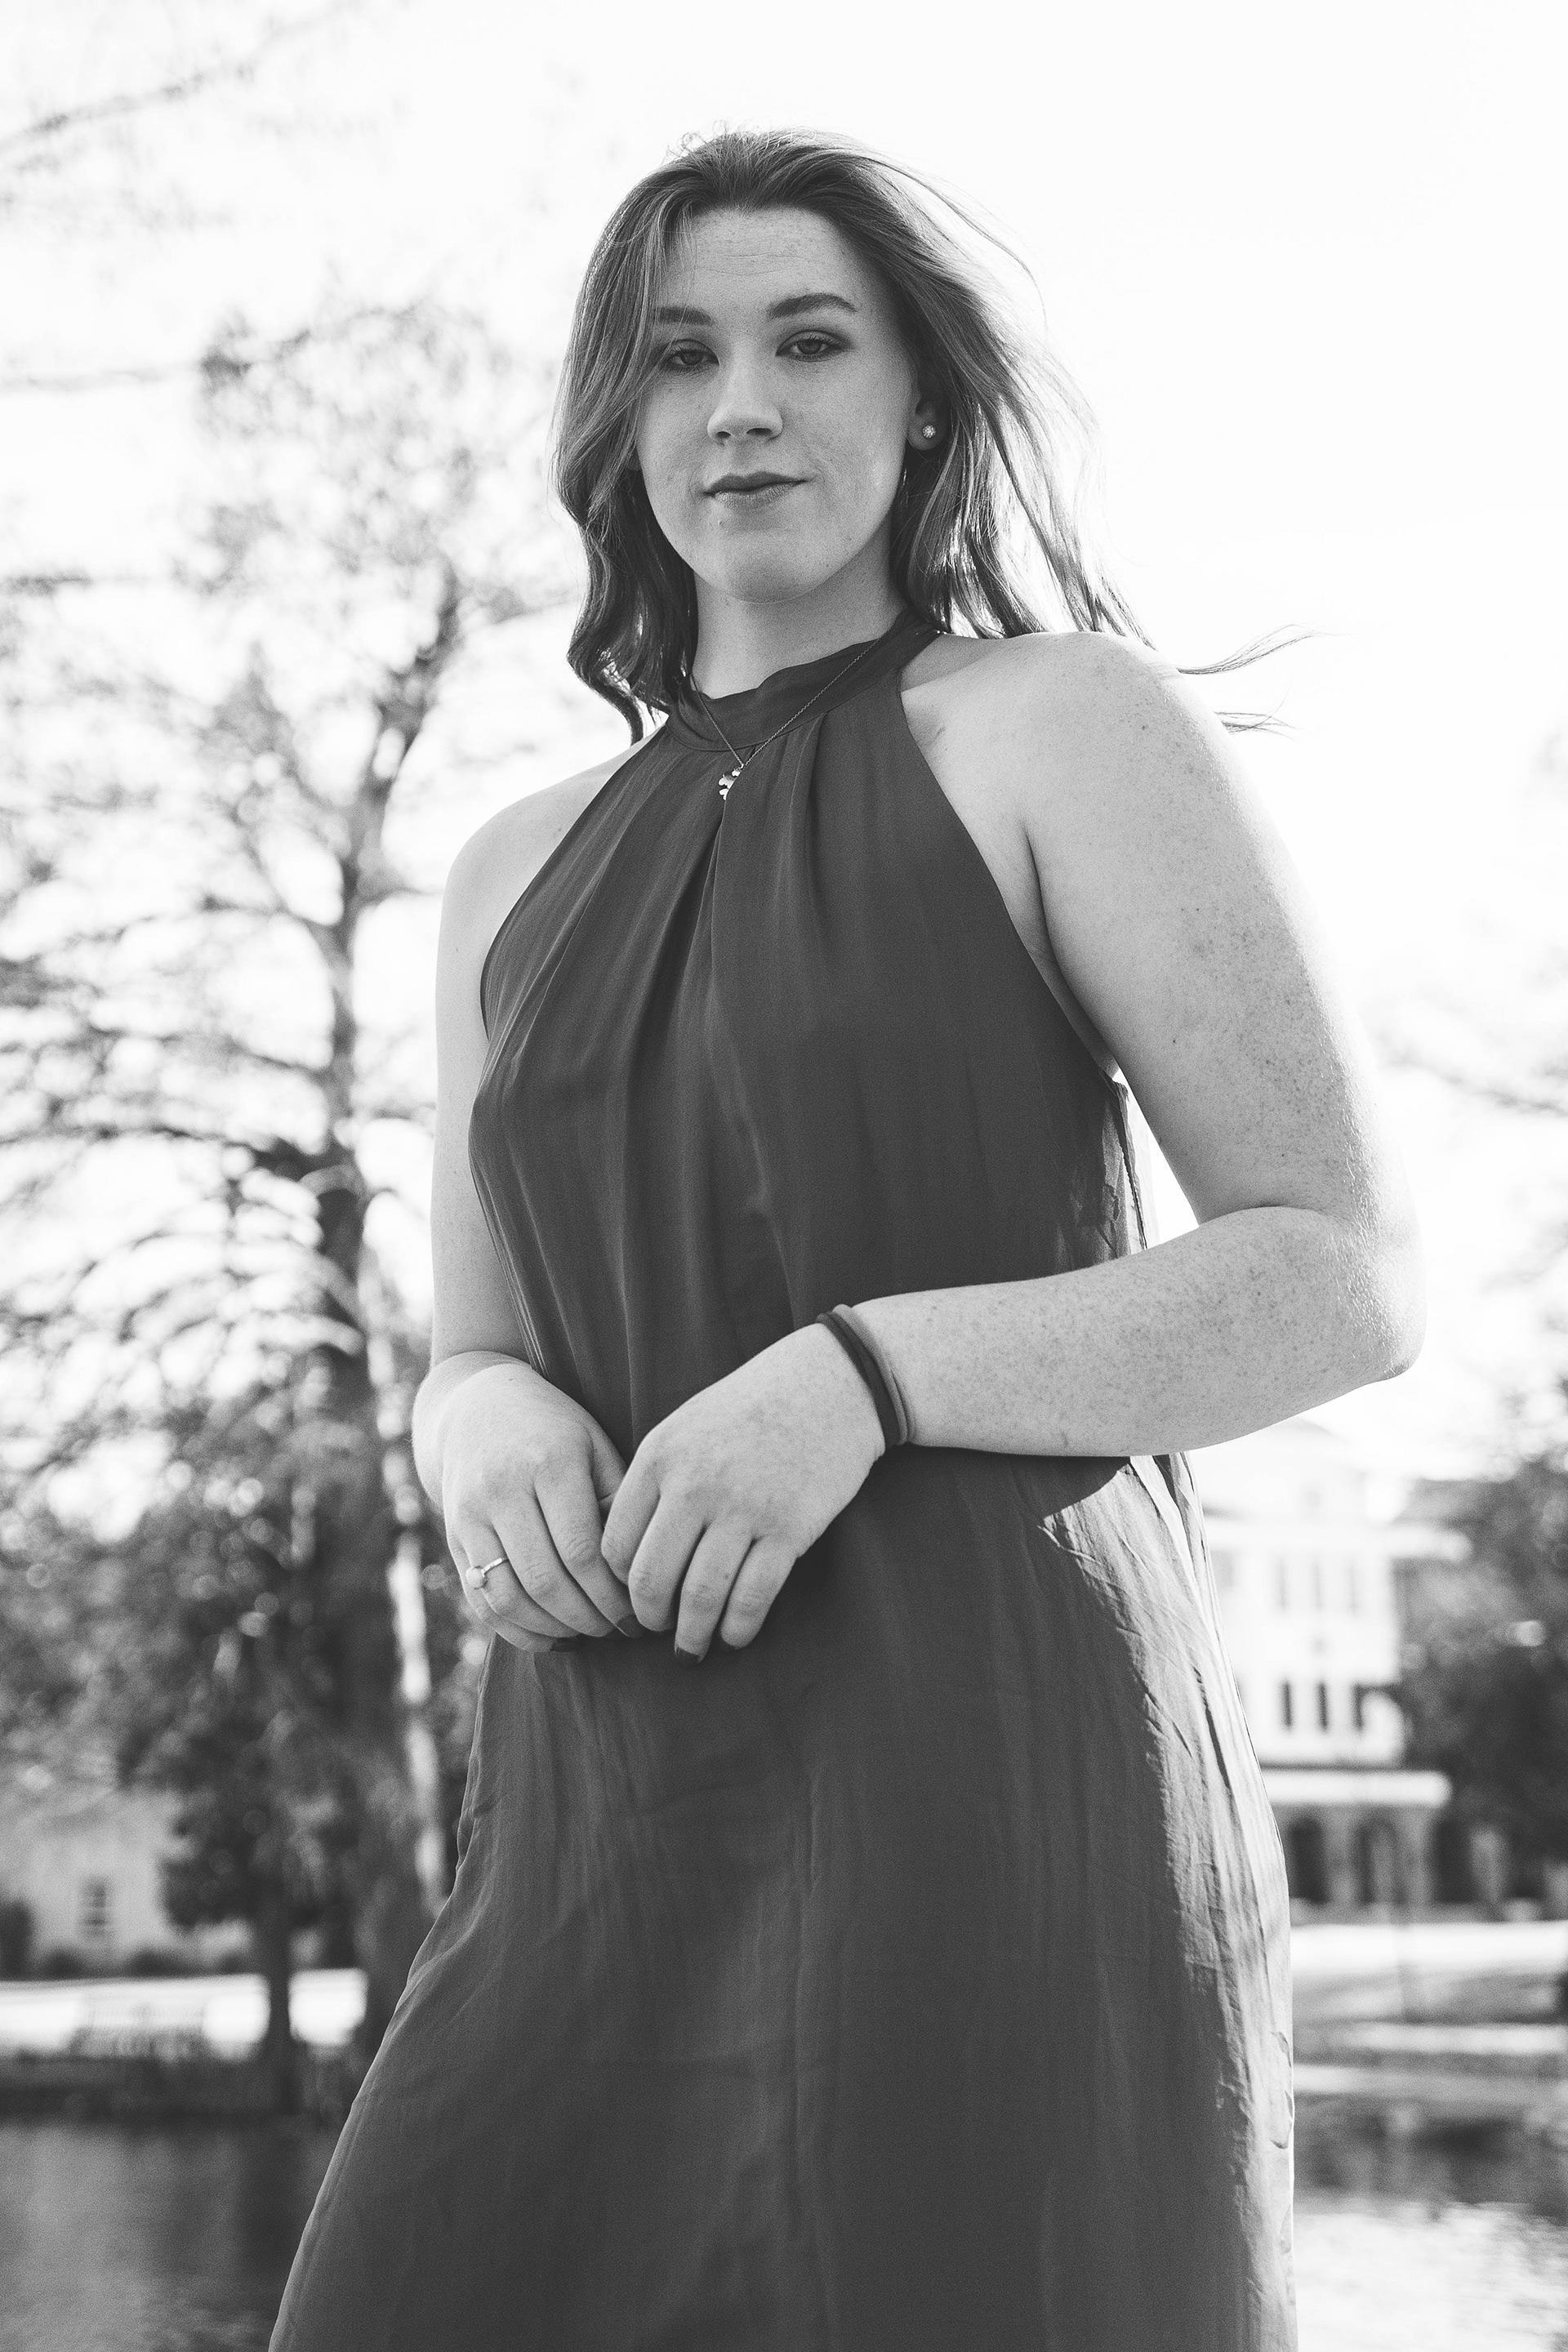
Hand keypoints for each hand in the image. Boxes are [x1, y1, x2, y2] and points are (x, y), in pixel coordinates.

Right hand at [438, 1359, 636, 1648]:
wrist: (476, 1408)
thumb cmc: (556, 1432)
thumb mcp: (595, 1447)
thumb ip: (618, 1502)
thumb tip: (637, 1572)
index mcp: (549, 1462)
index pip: (582, 1550)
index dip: (612, 1594)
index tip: (638, 1613)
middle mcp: (502, 1488)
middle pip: (545, 1580)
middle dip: (587, 1618)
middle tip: (618, 1630)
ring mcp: (469, 1515)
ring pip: (508, 1597)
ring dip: (553, 1628)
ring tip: (589, 1633)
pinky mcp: (453, 1537)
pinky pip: (481, 1600)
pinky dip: (517, 1630)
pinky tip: (553, 1638)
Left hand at [599, 1324, 884, 1659]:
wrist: (830, 1384)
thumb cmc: (751, 1409)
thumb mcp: (686, 1426)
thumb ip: (654, 1481)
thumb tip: (624, 1556)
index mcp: (659, 1456)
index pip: (614, 1545)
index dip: (618, 1584)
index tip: (631, 1597)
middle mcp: (694, 1484)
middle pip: (650, 1580)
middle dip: (649, 1619)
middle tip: (657, 1630)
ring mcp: (743, 1508)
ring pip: (699, 1597)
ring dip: (692, 1636)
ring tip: (692, 1649)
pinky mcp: (789, 1529)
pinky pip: (752, 1598)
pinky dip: (738, 1629)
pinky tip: (735, 1635)